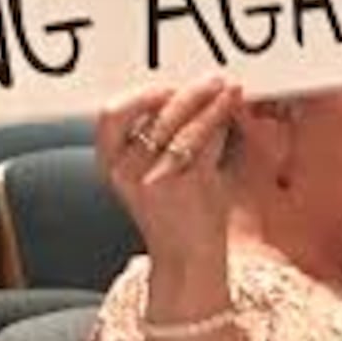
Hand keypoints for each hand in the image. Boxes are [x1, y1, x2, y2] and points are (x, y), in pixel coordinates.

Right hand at [95, 76, 245, 270]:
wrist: (186, 260)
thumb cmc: (174, 212)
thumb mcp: (151, 173)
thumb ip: (159, 137)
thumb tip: (188, 93)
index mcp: (110, 164)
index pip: (110, 116)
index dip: (141, 95)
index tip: (168, 86)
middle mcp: (126, 171)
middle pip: (153, 114)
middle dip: (185, 92)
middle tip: (210, 80)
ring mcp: (156, 179)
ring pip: (183, 125)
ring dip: (210, 101)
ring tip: (228, 88)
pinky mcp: (188, 187)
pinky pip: (205, 142)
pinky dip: (220, 121)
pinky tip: (231, 109)